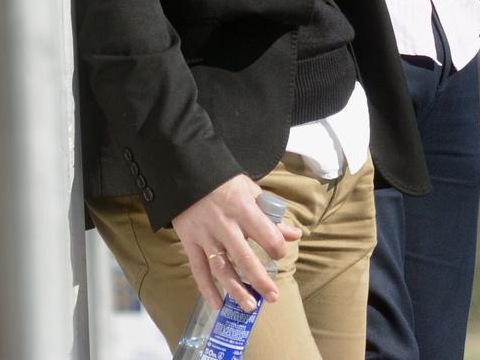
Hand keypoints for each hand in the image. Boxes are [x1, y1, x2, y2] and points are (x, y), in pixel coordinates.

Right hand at [171, 175, 301, 310]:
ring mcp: (205, 236)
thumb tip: (294, 235)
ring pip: (221, 268)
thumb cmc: (223, 181)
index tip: (280, 254)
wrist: (185, 172)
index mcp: (243, 209)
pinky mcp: (190, 242)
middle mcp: (225, 225)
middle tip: (272, 297)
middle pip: (245, 258)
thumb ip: (271, 214)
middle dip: (260, 281)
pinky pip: (198, 269)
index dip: (277, 248)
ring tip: (249, 307)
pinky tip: (217, 304)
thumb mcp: (250, 190)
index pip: (267, 235)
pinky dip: (207, 289)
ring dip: (236, 290)